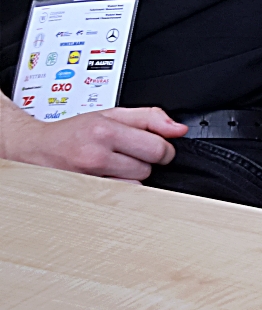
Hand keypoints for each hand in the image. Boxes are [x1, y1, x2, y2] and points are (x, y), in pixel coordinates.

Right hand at [1, 106, 184, 180]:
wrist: (34, 149)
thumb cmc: (73, 131)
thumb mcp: (112, 113)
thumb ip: (150, 117)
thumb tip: (179, 129)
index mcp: (105, 131)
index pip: (156, 147)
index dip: (164, 148)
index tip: (157, 147)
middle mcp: (96, 156)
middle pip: (147, 168)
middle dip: (147, 161)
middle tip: (131, 154)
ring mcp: (88, 179)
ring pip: (135, 185)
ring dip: (132, 176)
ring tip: (115, 164)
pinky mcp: (84, 195)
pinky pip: (119, 197)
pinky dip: (120, 188)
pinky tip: (108, 177)